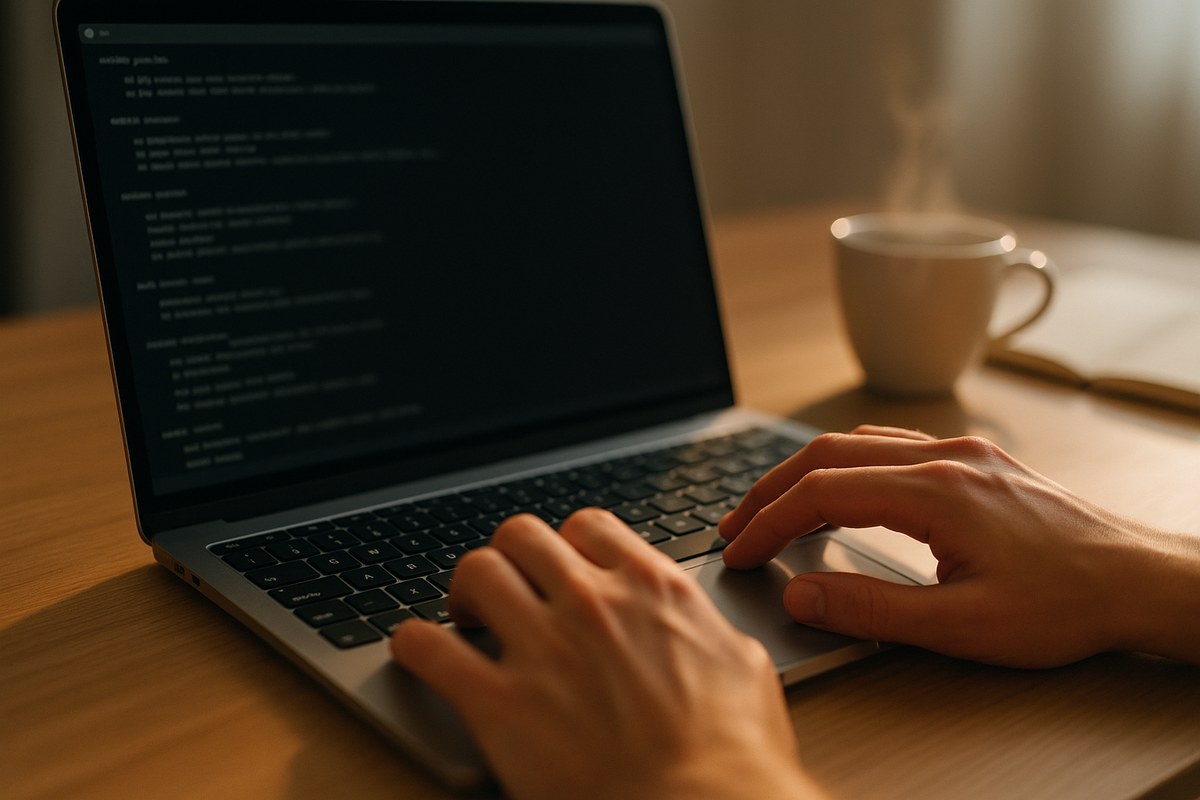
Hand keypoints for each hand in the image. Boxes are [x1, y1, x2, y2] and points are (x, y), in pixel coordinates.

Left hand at [391, 509, 822, 799]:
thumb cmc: (736, 758)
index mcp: (653, 589)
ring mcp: (544, 648)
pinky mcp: (500, 704)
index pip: (589, 526)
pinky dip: (414, 644)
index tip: (560, 569)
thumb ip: (707, 631)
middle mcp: (594, 603)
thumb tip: (703, 629)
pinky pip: (428, 646)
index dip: (566, 545)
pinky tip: (418, 652)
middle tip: (507, 590)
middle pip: (522, 536)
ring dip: (465, 590)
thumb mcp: (744, 670)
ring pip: (476, 571)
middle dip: (510, 558)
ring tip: (465, 618)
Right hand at [719, 425, 1199, 667]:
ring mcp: (961, 453)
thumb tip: (801, 593)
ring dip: (805, 471)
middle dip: (770, 490)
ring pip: (857, 443)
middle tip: (735, 526)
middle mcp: (943, 458)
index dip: (768, 522)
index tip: (739, 551)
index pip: (821, 492)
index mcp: (934, 492)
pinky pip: (891, 445)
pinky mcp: (976, 461)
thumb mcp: (962, 626)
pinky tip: (839, 484)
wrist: (1139, 580)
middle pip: (827, 454)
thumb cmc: (1064, 605)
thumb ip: (871, 610)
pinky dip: (845, 463)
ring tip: (772, 506)